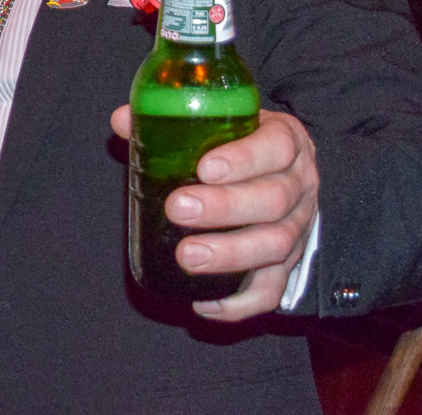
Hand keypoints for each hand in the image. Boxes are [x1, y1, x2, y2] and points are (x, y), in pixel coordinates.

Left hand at [111, 105, 318, 320]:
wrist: (280, 169)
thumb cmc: (240, 143)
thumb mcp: (219, 121)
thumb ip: (171, 119)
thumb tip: (122, 120)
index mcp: (286, 141)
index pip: (276, 147)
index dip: (244, 159)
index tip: (204, 168)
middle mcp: (300, 185)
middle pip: (274, 200)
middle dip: (225, 208)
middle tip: (178, 209)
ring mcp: (298, 227)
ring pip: (277, 244)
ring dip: (231, 254)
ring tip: (188, 255)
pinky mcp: (289, 263)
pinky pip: (273, 290)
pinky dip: (241, 302)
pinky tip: (205, 303)